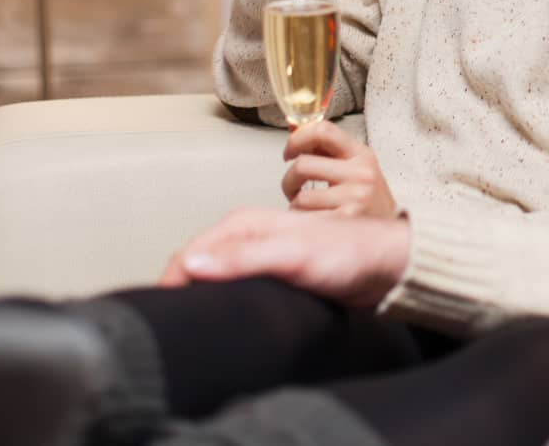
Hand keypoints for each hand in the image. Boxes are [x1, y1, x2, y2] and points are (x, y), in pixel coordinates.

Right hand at [158, 207, 409, 306]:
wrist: (384, 267)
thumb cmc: (347, 254)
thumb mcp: (292, 254)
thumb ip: (244, 258)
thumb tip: (193, 263)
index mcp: (244, 224)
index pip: (191, 253)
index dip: (172, 282)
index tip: (164, 314)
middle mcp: (248, 237)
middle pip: (198, 265)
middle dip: (180, 290)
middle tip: (173, 325)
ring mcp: (260, 256)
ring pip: (215, 278)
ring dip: (201, 295)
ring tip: (190, 324)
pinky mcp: (273, 275)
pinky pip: (236, 288)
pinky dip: (223, 300)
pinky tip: (221, 318)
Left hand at [282, 120, 397, 217]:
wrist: (389, 231)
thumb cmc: (367, 198)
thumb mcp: (356, 166)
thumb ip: (329, 151)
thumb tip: (295, 137)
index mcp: (361, 154)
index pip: (323, 131)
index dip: (297, 139)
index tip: (289, 152)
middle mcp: (360, 175)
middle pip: (303, 165)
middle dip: (289, 179)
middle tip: (293, 187)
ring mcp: (354, 200)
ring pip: (300, 198)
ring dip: (295, 205)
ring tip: (307, 208)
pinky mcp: (345, 223)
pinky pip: (306, 220)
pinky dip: (302, 221)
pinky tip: (312, 221)